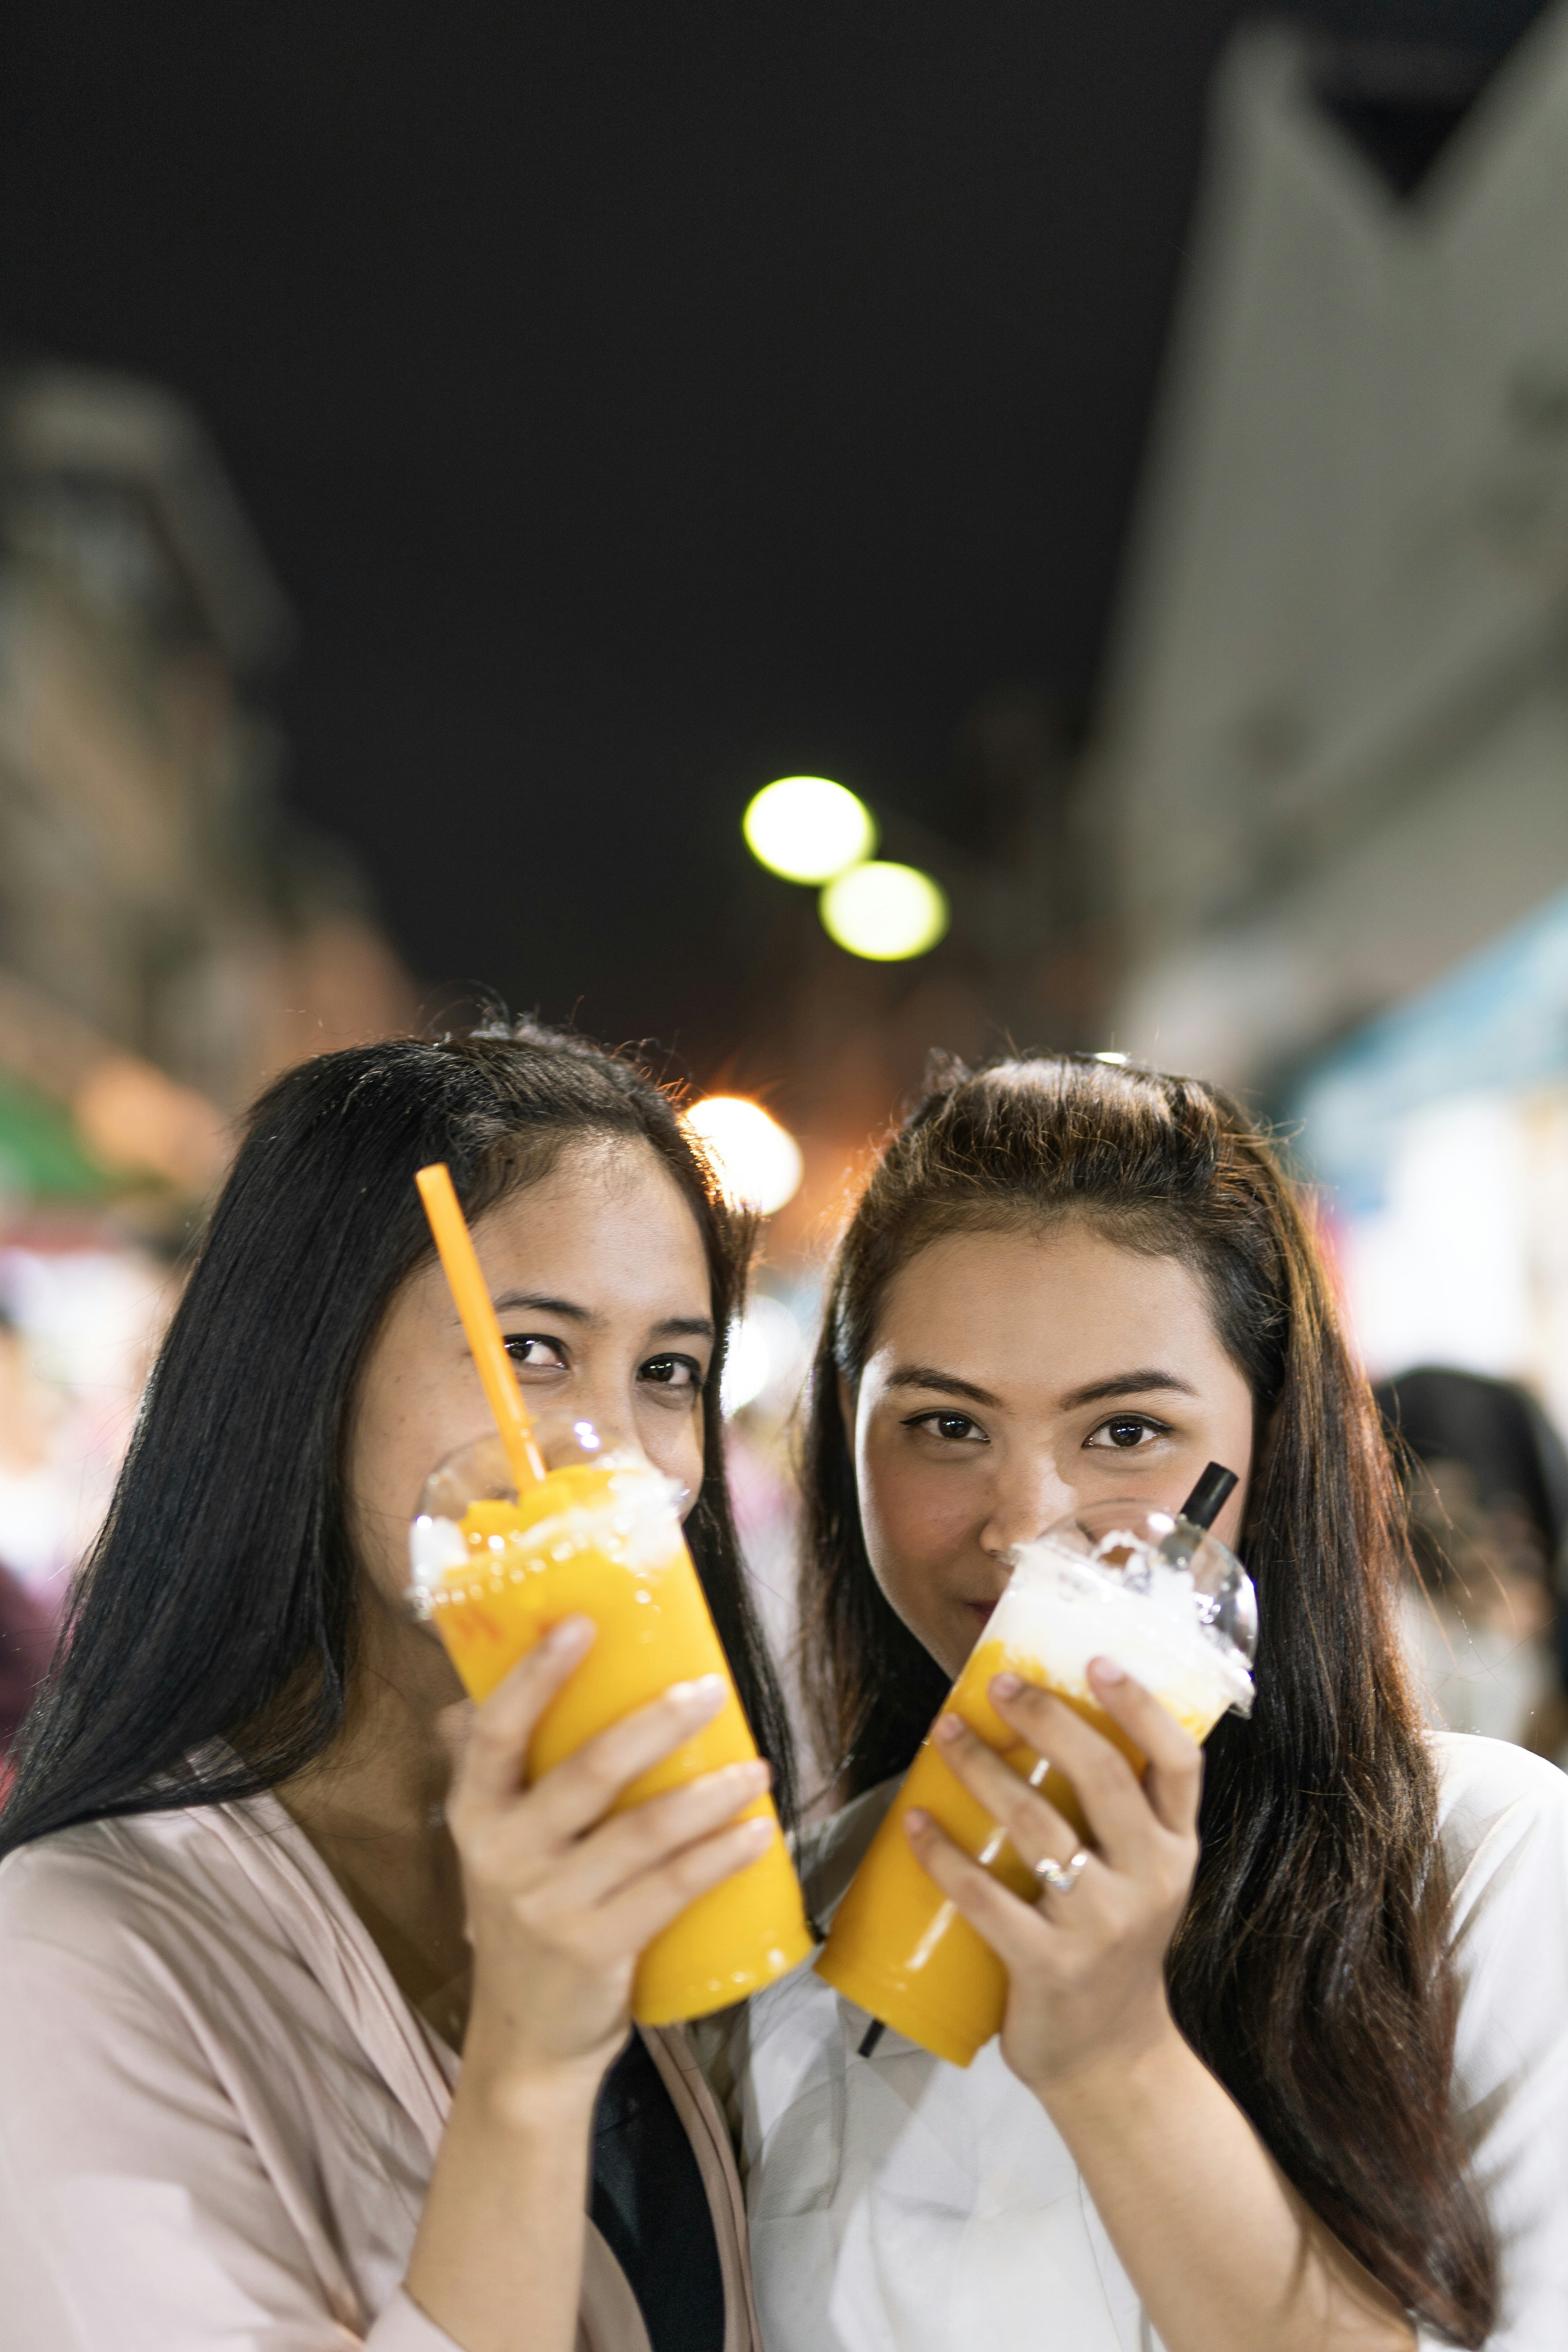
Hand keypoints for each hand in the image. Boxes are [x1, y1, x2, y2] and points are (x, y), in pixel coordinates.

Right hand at [447, 1617, 773, 2105]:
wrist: (525, 2038)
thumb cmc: (525, 1915)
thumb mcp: (499, 1844)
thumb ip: (510, 1773)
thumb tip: (505, 1680)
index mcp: (476, 1812)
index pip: (497, 1731)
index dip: (536, 1675)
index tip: (581, 1622)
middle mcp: (504, 1853)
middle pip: (587, 1770)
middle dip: (656, 1723)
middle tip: (711, 1689)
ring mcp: (549, 1904)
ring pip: (643, 1831)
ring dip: (708, 1792)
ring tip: (758, 1765)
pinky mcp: (597, 1948)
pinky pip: (671, 1889)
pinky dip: (719, 1856)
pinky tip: (756, 1832)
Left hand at [905, 1660, 1201, 2101]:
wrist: (1112, 2059)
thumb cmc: (1114, 1947)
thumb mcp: (1143, 1878)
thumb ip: (1118, 1816)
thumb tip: (1048, 1722)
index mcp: (1176, 1852)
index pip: (1178, 1762)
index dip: (1141, 1706)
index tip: (1097, 1660)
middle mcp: (1150, 1882)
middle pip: (1102, 1777)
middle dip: (1046, 1718)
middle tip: (998, 1685)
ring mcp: (1101, 1926)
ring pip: (1037, 1825)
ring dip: (982, 1769)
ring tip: (945, 1734)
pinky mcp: (1049, 1966)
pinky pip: (986, 1897)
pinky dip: (944, 1853)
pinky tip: (915, 1820)